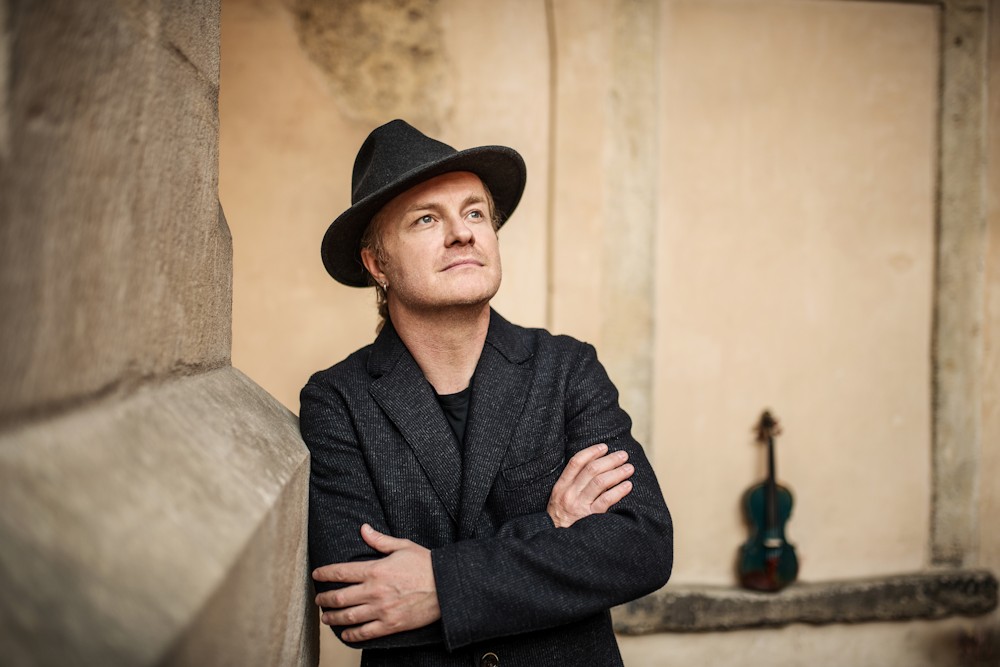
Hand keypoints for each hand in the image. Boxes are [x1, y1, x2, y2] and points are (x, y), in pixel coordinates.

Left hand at [313, 524, 440, 641]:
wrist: (447, 586)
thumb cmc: (426, 563)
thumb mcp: (403, 546)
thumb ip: (379, 540)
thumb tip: (363, 529)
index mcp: (375, 570)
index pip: (340, 572)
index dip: (324, 573)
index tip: (316, 575)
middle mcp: (374, 591)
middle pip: (339, 597)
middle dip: (324, 599)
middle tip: (318, 600)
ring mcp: (381, 610)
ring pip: (348, 617)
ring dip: (332, 618)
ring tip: (325, 618)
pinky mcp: (390, 625)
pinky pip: (365, 633)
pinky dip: (351, 635)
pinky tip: (345, 635)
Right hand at [547, 443, 633, 527]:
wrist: (556, 541)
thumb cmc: (560, 517)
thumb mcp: (559, 497)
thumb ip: (571, 483)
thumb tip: (593, 467)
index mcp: (561, 486)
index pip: (576, 462)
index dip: (591, 451)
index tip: (604, 447)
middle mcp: (569, 493)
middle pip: (592, 470)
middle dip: (610, 460)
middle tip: (623, 455)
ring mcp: (579, 505)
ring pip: (600, 482)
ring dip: (617, 472)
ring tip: (629, 468)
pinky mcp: (590, 516)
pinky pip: (606, 500)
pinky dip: (619, 491)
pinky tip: (628, 486)